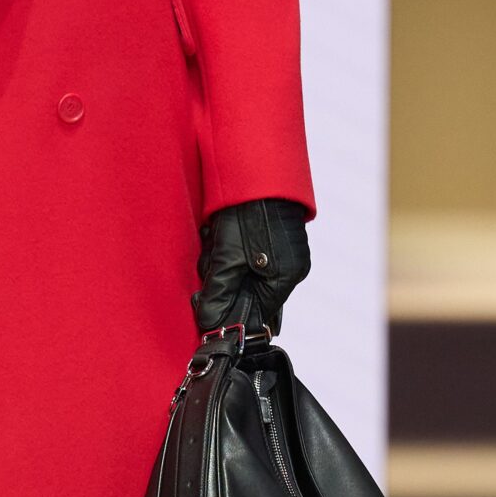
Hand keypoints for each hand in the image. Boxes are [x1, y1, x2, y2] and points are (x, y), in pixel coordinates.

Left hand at [191, 197, 310, 335]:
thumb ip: (218, 291)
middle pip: (247, 291)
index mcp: (284, 278)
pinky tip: (218, 234)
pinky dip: (228, 249)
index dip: (229, 310)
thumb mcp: (227, 256)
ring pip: (242, 273)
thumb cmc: (247, 213)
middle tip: (208, 261)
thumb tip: (209, 321)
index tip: (207, 309)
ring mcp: (282, 254)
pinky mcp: (271, 240)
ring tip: (215, 238)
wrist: (256, 175)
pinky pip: (244, 256)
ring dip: (222, 260)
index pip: (256, 311)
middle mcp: (288, 269)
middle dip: (222, 279)